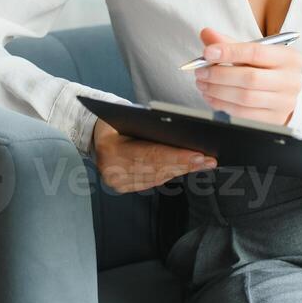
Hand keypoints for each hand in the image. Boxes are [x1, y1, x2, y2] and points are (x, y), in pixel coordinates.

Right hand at [92, 118, 215, 192]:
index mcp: (110, 149)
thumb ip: (146, 123)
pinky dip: (170, 174)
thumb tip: (180, 129)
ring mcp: (117, 182)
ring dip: (181, 170)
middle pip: (156, 168)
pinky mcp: (122, 187)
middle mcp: (111, 170)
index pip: (149, 154)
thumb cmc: (113, 120)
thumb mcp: (125, 115)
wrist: (93, 135)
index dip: (176, 156)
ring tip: (203, 163)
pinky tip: (186, 169)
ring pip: (156, 177)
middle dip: (184, 164)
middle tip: (208, 160)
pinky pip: (152, 182)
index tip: (199, 155)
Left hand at [194, 26, 301, 124]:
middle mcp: (291, 80)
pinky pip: (243, 113)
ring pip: (245, 97)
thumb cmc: (266, 68)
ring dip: (217, 90)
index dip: (229, 52)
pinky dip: (222, 104)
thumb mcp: (253, 52)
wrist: (284, 92)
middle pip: (250, 78)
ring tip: (202, 83)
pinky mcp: (274, 119)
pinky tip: (211, 96)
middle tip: (200, 71)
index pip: (256, 52)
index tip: (207, 53)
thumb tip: (207, 34)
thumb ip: (229, 43)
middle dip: (220, 74)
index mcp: (289, 58)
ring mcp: (284, 102)